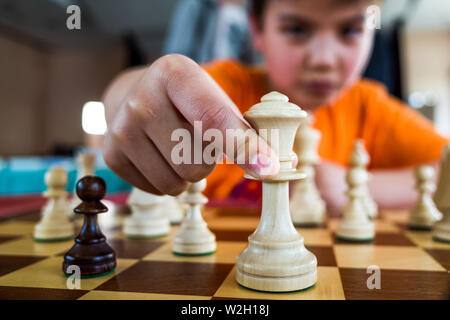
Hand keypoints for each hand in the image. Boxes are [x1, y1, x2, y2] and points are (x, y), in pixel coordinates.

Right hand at [102, 54, 278, 195]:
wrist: (139, 98)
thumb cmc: (189, 103)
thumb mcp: (216, 101)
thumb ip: (244, 131)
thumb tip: (271, 167)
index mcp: (175, 74)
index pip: (214, 119)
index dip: (244, 147)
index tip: (267, 168)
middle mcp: (142, 99)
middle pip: (196, 160)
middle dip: (209, 160)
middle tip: (200, 143)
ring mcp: (121, 129)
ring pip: (177, 182)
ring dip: (189, 174)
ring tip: (180, 149)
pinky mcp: (111, 156)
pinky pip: (158, 190)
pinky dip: (169, 181)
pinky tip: (162, 157)